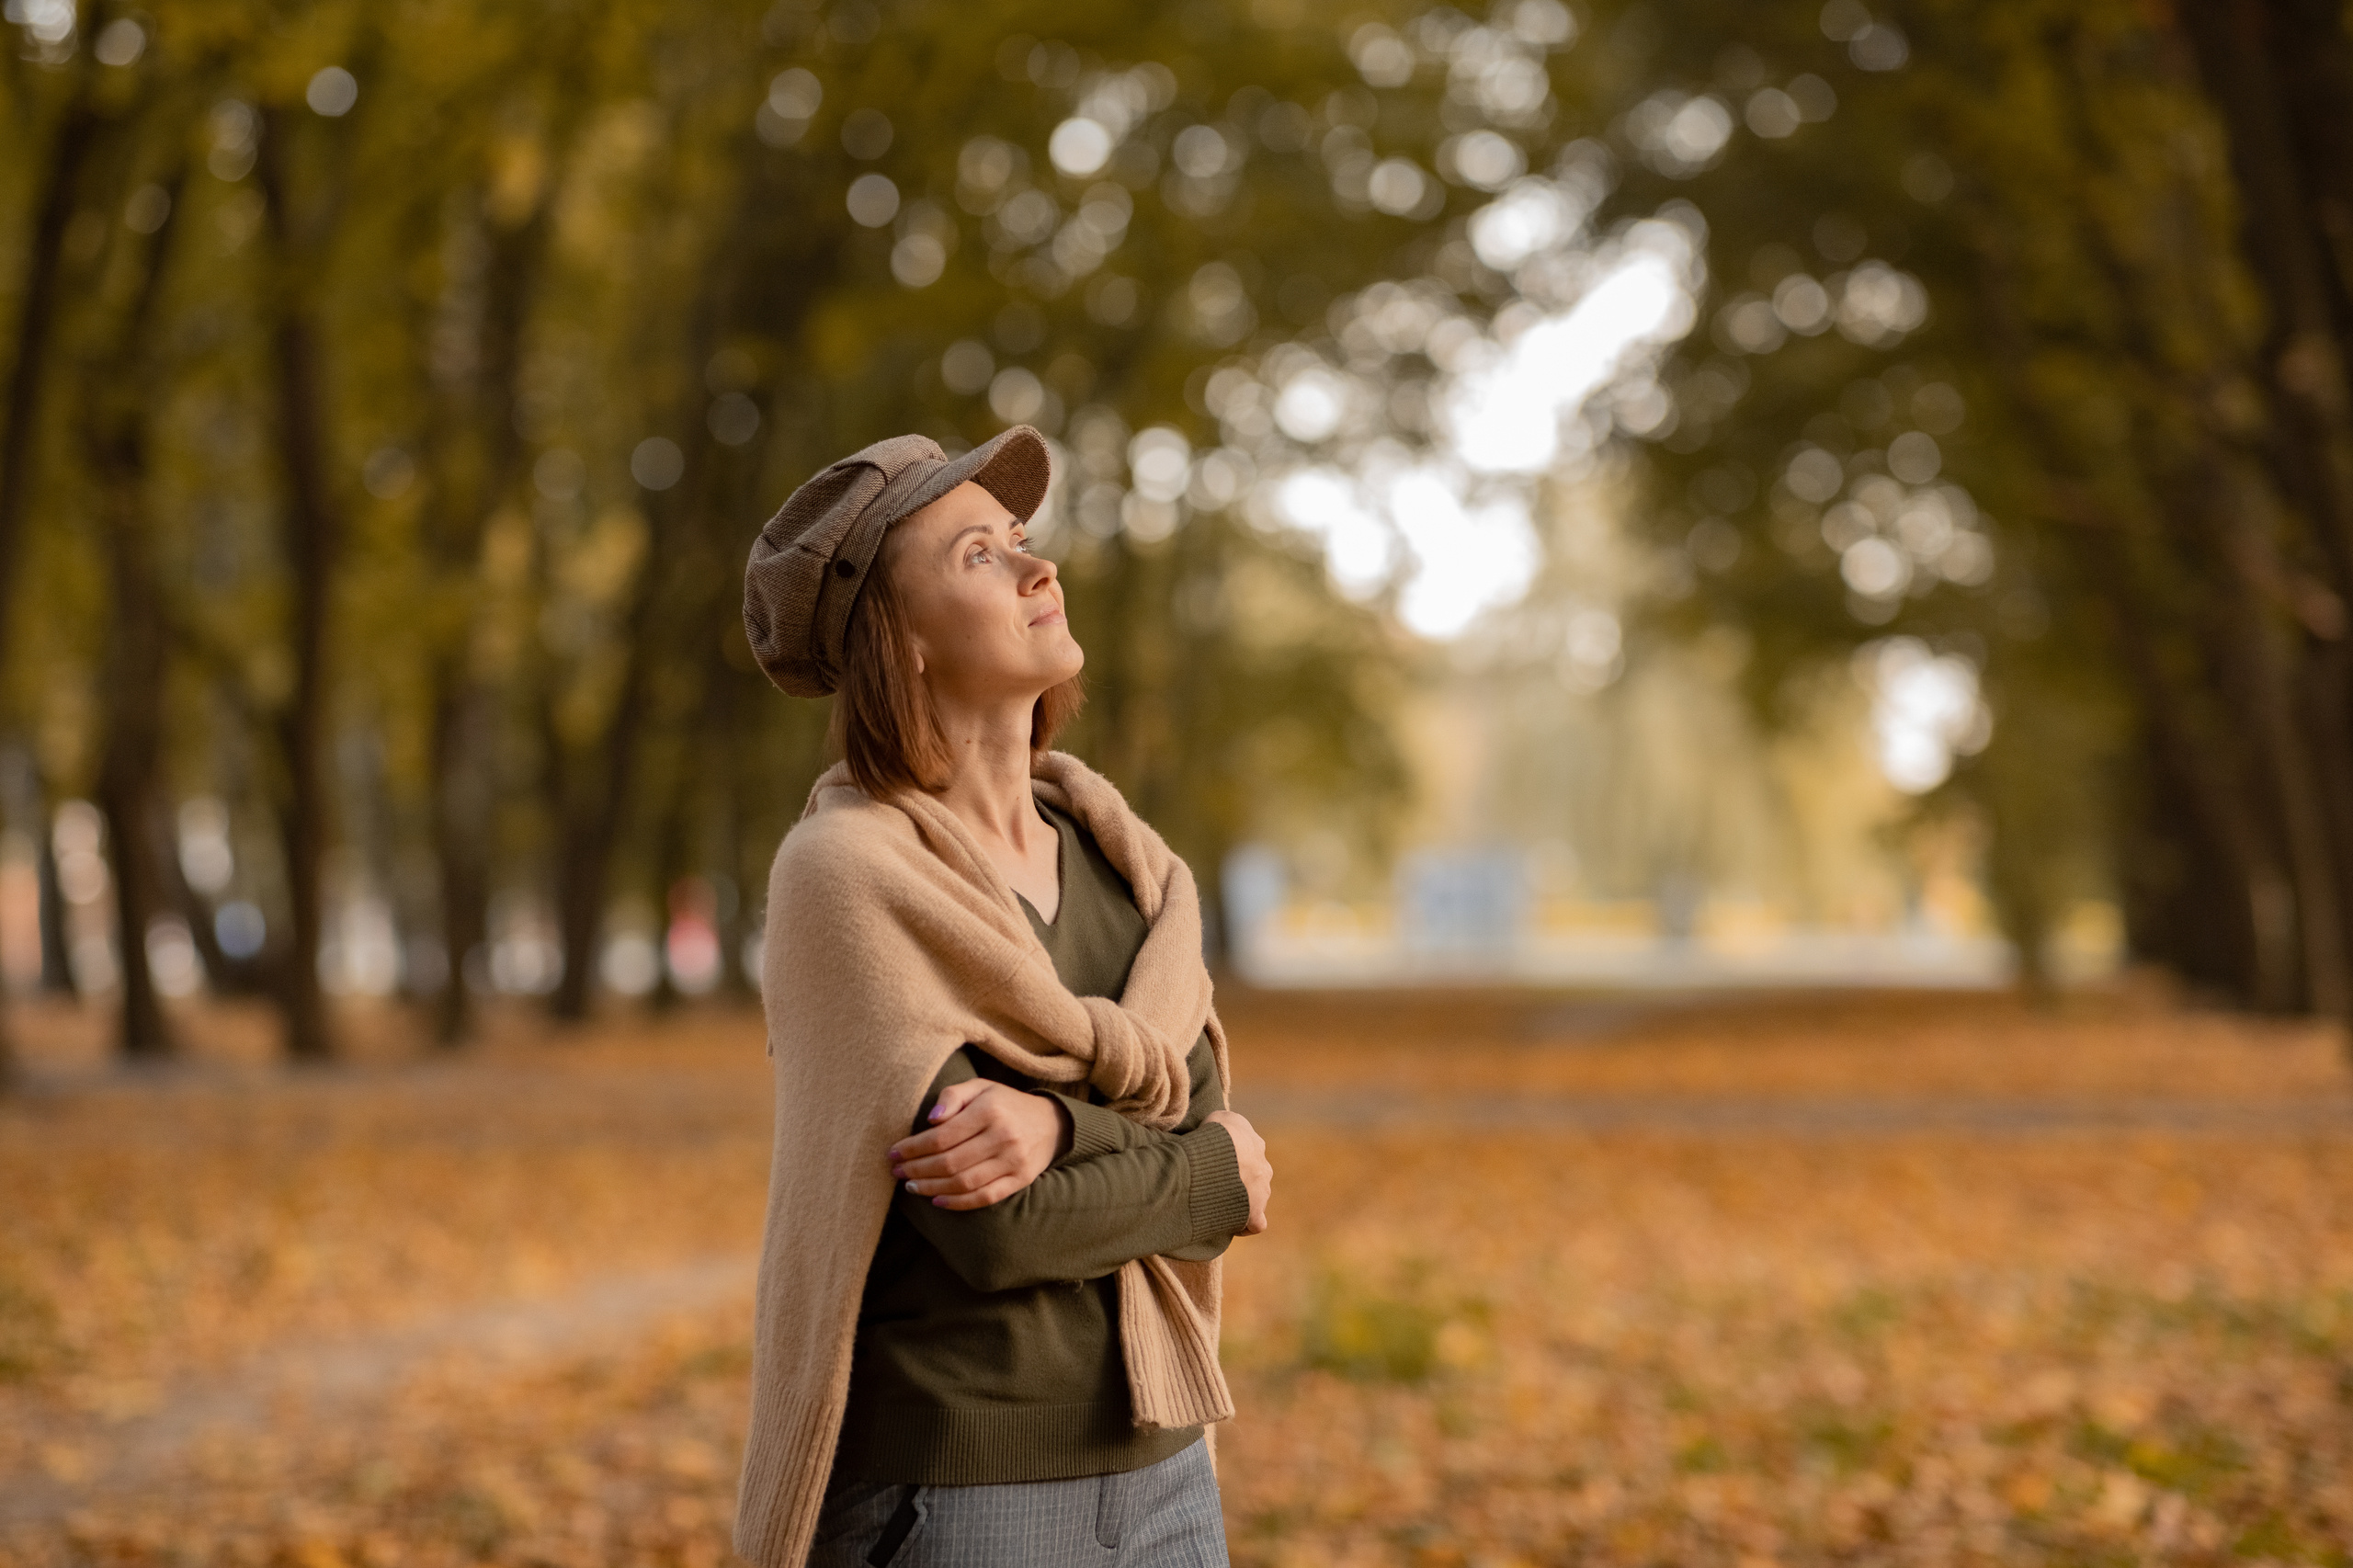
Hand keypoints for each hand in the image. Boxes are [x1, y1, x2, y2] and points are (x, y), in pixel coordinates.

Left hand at [889, 1080, 1069, 1209]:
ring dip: (932, 1188)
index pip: (942, 1136)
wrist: (1050, 1123)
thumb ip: (952, 1096)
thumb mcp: (980, 1088)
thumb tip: (930, 1120)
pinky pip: (984, 1197)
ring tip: (912, 1186)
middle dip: (917, 1170)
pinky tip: (937, 1200)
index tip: (893, 1153)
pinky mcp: (1020, 1181)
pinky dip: (958, 1203)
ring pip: (964, 1182)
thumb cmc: (1004, 1103)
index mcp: (990, 1110)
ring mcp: (1013, 1161)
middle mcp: (1003, 1136)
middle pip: (949, 1162)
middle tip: (898, 1172)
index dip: (913, 1148)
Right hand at [1204, 1110, 1271, 1234]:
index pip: (1247, 1155)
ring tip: (1216, 1203)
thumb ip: (1224, 1126)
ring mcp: (1262, 1192)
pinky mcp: (1256, 1213)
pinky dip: (1245, 1225)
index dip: (1231, 1161)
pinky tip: (1229, 1224)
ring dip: (1240, 1203)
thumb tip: (1220, 1133)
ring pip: (1255, 1200)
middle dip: (1237, 1183)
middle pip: (1253, 1178)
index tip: (1215, 1166)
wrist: (1221, 1154)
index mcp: (1256, 1145)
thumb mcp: (1219, 1117)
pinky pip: (1255, 1224)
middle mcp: (1263, 1168)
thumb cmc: (1216, 1134)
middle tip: (1213, 1186)